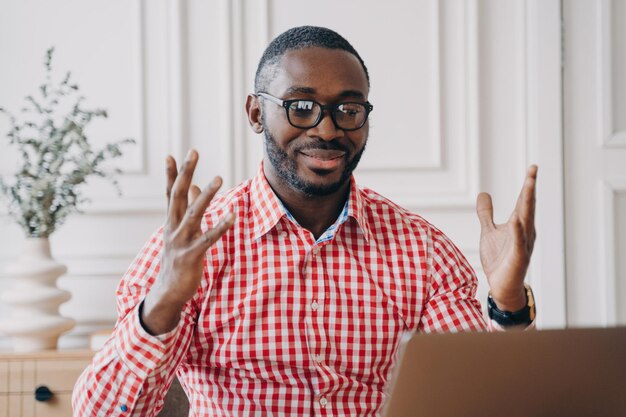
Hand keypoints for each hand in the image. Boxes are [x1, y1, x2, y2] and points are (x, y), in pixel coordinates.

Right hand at [142, 150, 234, 334]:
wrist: (167, 292)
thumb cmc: (177, 260)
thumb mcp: (180, 233)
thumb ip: (187, 210)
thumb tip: (193, 188)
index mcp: (170, 221)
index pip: (170, 193)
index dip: (170, 174)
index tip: (170, 154)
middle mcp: (172, 228)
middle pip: (178, 195)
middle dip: (185, 172)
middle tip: (194, 152)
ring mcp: (180, 241)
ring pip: (193, 213)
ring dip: (205, 195)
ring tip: (218, 177)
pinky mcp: (191, 255)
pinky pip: (208, 238)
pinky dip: (220, 227)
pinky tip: (232, 216)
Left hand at [476, 165, 536, 310]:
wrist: (501, 286)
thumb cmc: (499, 259)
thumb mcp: (488, 231)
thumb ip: (486, 213)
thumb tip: (483, 193)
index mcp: (519, 224)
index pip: (524, 201)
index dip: (528, 185)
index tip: (533, 167)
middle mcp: (524, 232)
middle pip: (527, 207)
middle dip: (530, 189)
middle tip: (533, 171)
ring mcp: (523, 244)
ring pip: (526, 221)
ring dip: (527, 204)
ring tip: (529, 186)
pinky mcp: (517, 257)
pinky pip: (518, 242)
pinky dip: (517, 231)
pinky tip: (516, 219)